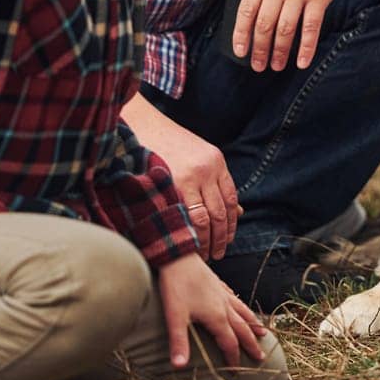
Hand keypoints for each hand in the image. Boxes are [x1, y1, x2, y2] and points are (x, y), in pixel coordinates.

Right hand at [122, 95, 239, 259]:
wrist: (141, 124)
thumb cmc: (167, 144)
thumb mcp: (199, 156)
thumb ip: (216, 182)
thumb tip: (238, 212)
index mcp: (216, 161)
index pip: (230, 200)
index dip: (231, 224)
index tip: (227, 240)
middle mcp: (206, 170)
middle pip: (220, 213)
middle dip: (220, 238)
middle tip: (217, 254)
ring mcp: (188, 177)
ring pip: (204, 219)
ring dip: (205, 241)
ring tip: (202, 256)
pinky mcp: (169, 185)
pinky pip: (183, 216)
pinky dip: (186, 234)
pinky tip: (184, 245)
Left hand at [157, 253, 267, 368]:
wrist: (178, 255)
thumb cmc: (176, 286)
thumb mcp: (175, 316)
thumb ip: (179, 342)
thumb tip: (179, 366)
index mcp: (217, 316)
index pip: (230, 342)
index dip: (233, 358)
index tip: (237, 371)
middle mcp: (224, 305)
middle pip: (242, 328)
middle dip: (251, 344)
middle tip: (260, 357)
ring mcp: (222, 293)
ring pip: (243, 312)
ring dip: (252, 324)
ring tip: (262, 332)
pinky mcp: (217, 283)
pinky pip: (234, 298)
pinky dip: (241, 306)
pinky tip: (240, 306)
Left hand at [233, 0, 355, 71]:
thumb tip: (253, 12)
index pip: (246, 11)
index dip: (241, 35)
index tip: (240, 52)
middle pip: (264, 25)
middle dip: (259, 50)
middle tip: (258, 66)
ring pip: (285, 30)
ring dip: (279, 52)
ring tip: (276, 66)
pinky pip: (310, 28)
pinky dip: (305, 49)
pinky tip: (301, 62)